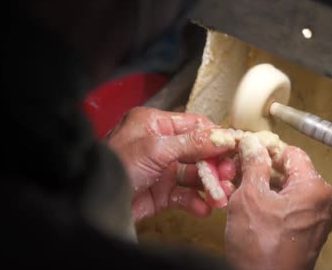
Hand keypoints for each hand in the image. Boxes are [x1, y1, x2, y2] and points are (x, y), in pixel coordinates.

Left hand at [106, 107, 235, 221]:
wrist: (95, 204)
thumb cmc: (117, 166)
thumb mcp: (156, 149)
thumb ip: (192, 142)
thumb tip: (223, 136)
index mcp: (155, 124)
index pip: (195, 125)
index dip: (216, 136)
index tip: (235, 146)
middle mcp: (159, 144)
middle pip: (199, 151)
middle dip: (216, 164)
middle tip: (229, 174)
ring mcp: (161, 169)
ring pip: (195, 175)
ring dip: (211, 185)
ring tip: (222, 195)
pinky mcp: (160, 193)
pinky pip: (185, 195)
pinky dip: (196, 201)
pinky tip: (205, 208)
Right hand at [225, 135, 331, 269]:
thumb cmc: (260, 245)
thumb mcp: (250, 197)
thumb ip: (253, 165)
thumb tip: (253, 144)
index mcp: (314, 187)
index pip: (292, 153)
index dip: (268, 148)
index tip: (248, 149)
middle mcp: (323, 202)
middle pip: (292, 172)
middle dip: (264, 169)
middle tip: (240, 170)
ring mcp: (318, 221)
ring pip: (290, 192)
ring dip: (267, 188)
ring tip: (241, 189)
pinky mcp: (309, 235)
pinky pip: (292, 210)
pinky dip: (274, 205)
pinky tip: (253, 208)